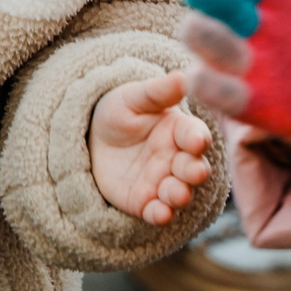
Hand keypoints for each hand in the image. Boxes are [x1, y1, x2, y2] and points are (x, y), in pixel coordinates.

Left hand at [87, 70, 212, 224]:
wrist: (93, 137)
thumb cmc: (122, 111)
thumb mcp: (135, 97)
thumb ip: (159, 92)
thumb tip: (185, 76)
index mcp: (181, 132)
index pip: (195, 136)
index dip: (197, 138)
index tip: (196, 139)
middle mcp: (178, 160)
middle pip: (193, 169)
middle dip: (194, 172)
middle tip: (194, 172)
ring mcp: (163, 182)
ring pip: (179, 193)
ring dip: (180, 195)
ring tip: (175, 194)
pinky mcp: (145, 201)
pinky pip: (157, 211)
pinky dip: (161, 214)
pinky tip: (159, 214)